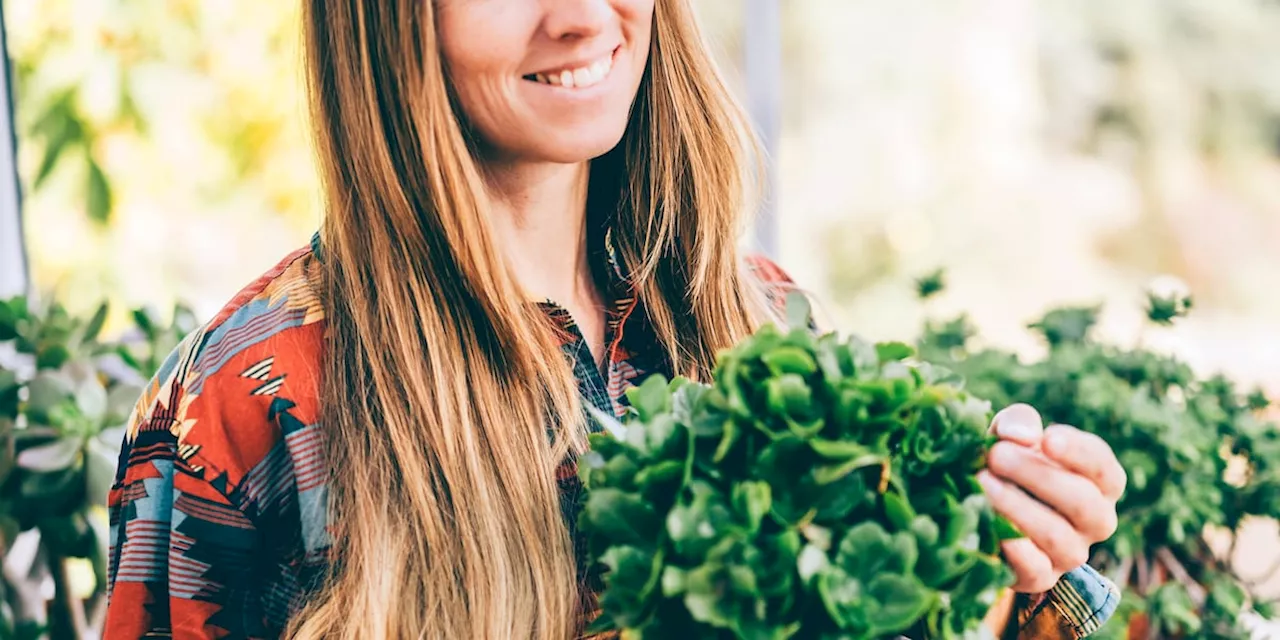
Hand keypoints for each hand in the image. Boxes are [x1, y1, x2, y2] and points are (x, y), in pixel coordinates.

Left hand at [978, 404, 1125, 592]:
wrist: (983, 508)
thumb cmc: (1008, 462)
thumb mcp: (1012, 434)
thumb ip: (1019, 422)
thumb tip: (1022, 436)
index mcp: (1100, 484)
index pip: (1105, 469)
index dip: (1079, 453)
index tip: (1047, 438)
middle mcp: (1096, 521)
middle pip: (1082, 502)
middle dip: (1036, 475)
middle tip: (995, 455)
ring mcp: (1072, 553)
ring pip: (1056, 536)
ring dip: (1016, 506)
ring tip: (981, 481)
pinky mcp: (1042, 578)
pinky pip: (1036, 571)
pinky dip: (1012, 548)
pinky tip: (987, 520)